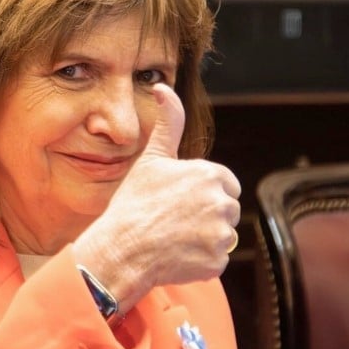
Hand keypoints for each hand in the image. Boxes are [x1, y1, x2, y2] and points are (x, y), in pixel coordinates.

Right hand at [72, 84, 240, 311]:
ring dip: (204, 238)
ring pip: (222, 235)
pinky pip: (217, 260)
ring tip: (174, 238)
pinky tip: (177, 255)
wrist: (122, 249)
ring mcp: (221, 234)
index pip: (224, 184)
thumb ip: (169, 123)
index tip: (178, 201)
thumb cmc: (134, 204)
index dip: (202, 193)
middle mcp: (222, 202)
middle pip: (226, 210)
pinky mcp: (218, 261)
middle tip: (174, 221)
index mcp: (211, 174)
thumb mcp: (152, 159)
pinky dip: (201, 261)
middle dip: (206, 216)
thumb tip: (163, 87)